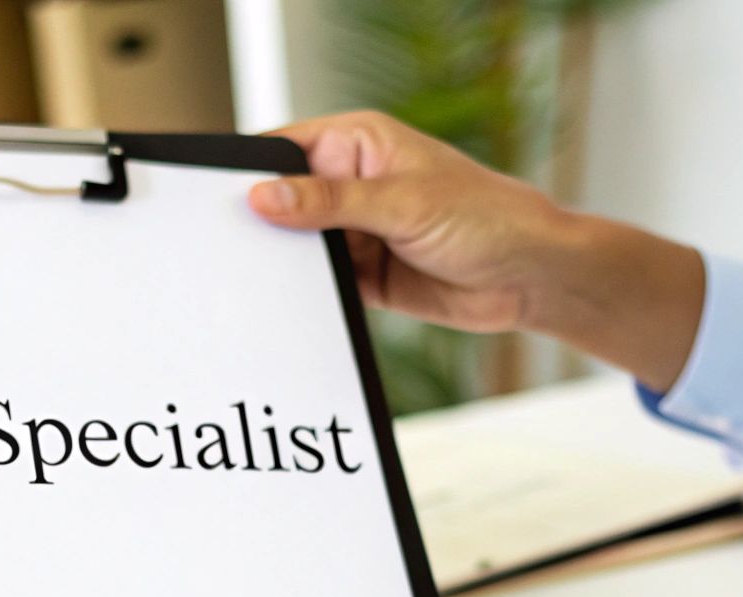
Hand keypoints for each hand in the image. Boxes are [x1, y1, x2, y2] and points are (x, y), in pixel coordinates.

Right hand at [247, 111, 706, 390]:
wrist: (534, 278)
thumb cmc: (489, 218)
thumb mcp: (403, 204)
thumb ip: (330, 203)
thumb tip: (263, 197)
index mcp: (357, 142)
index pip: (282, 150)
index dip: (244, 173)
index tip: (209, 200)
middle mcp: (351, 183)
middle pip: (282, 203)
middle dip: (257, 225)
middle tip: (220, 249)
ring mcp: (357, 232)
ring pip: (297, 249)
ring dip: (281, 267)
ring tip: (247, 284)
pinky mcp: (365, 276)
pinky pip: (320, 286)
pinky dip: (305, 298)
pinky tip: (284, 308)